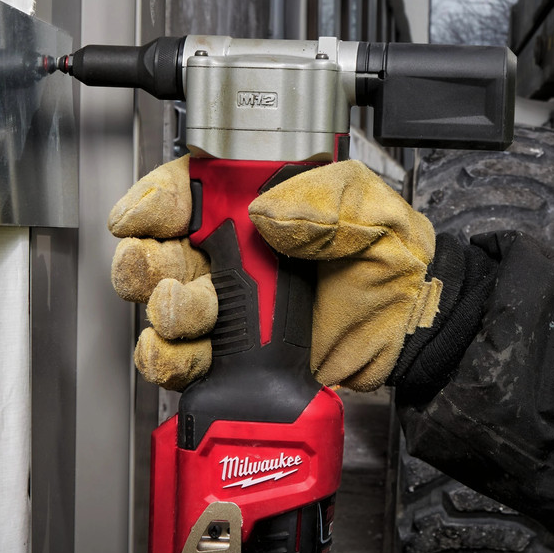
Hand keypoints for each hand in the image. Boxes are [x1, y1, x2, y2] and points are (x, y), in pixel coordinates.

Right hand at [108, 156, 442, 391]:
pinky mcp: (233, 355)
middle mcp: (232, 252)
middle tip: (161, 271)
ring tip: (190, 314)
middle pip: (155, 250)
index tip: (142, 217)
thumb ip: (321, 203)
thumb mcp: (369, 209)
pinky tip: (194, 355)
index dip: (153, 202)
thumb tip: (267, 213)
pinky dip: (172, 360)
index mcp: (256, 202)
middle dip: (145, 261)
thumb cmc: (394, 259)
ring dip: (165, 314)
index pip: (184, 192)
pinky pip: (180, 359)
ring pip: (159, 308)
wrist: (412, 328)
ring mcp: (229, 305)